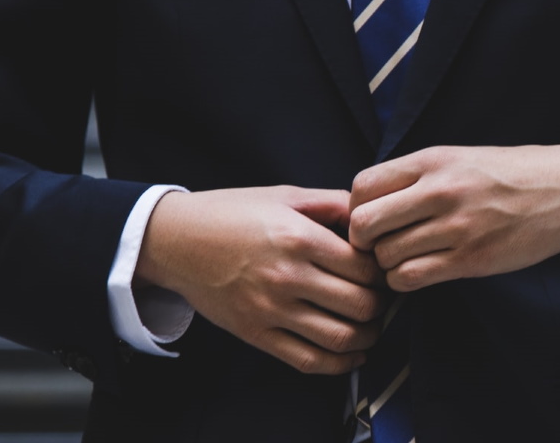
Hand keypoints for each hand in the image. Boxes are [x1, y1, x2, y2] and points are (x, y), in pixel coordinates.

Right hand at [135, 186, 386, 374]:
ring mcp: (271, 310)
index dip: (383, 271)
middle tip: (382, 298)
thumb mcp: (284, 196)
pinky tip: (352, 354)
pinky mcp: (256, 334)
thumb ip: (332, 203)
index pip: (364, 267)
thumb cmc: (231, 213)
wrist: (176, 241)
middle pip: (360, 305)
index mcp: (298, 238)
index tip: (383, 269)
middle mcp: (287, 276)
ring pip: (340, 338)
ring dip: (368, 337)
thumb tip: (371, 215)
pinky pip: (308, 360)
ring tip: (371, 326)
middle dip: (381, 305)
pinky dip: (340, 364)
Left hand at [348, 145, 559, 291]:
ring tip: (405, 258)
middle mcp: (440, 191)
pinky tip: (419, 272)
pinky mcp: (472, 259)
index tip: (371, 219)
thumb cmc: (510, 174)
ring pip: (386, 257)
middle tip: (379, 245)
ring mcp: (456, 227)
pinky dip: (405, 281)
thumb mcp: (458, 158)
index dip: (355, 208)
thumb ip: (416, 177)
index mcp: (432, 160)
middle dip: (363, 241)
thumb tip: (368, 203)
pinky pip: (412, 278)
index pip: (361, 186)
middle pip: (364, 224)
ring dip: (387, 264)